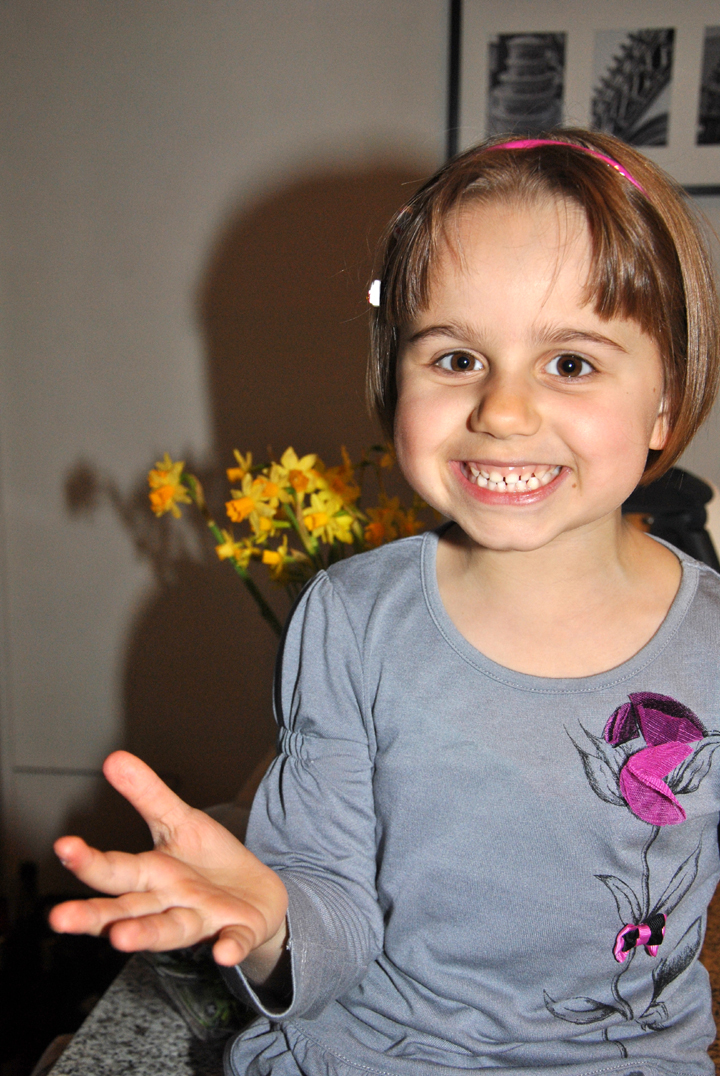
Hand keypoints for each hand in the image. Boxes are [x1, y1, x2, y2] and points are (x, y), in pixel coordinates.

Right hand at [49, 751, 287, 970]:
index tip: (64, 847)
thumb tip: (113, 758)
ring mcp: (203, 920)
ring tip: (121, 938)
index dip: (88, 861)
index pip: (114, 870)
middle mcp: (169, 903)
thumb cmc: (207, 864)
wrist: (257, 896)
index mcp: (151, 876)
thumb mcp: (179, 822)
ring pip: (170, 930)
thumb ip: (147, 794)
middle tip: (61, 918)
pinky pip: (233, 942)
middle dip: (96, 915)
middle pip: (129, 909)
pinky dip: (229, 947)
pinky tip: (224, 954)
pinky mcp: (238, 932)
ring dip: (147, 935)